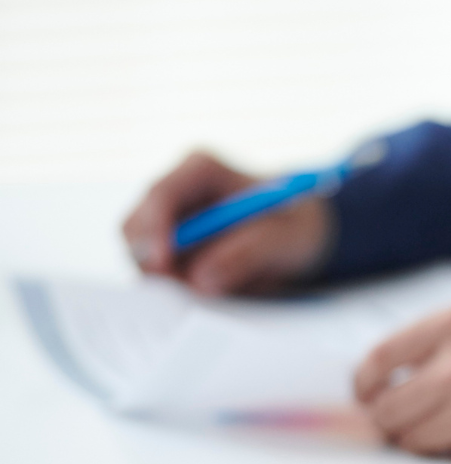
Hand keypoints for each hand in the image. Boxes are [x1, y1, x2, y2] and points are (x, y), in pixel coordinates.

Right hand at [122, 151, 331, 295]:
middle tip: (185, 294)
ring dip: (171, 282)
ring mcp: (169, 222)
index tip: (164, 266)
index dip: (155, 231)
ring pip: (143, 257)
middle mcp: (177, 191)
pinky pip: (160, 276)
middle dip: (155, 263)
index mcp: (201, 169)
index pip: (161, 195)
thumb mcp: (287, 237)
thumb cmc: (297, 224)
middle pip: (136, 228)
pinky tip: (212, 294)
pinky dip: (179, 290)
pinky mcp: (171, 250)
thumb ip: (248, 253)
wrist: (302, 233)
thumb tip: (201, 280)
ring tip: (219, 291)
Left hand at [355, 307, 450, 460]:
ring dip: (423, 439)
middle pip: (386, 408)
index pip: (379, 361)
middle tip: (407, 425)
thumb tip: (374, 392)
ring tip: (450, 430)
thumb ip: (445, 348)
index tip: (368, 399)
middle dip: (393, 422)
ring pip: (410, 437)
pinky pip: (444, 453)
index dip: (366, 386)